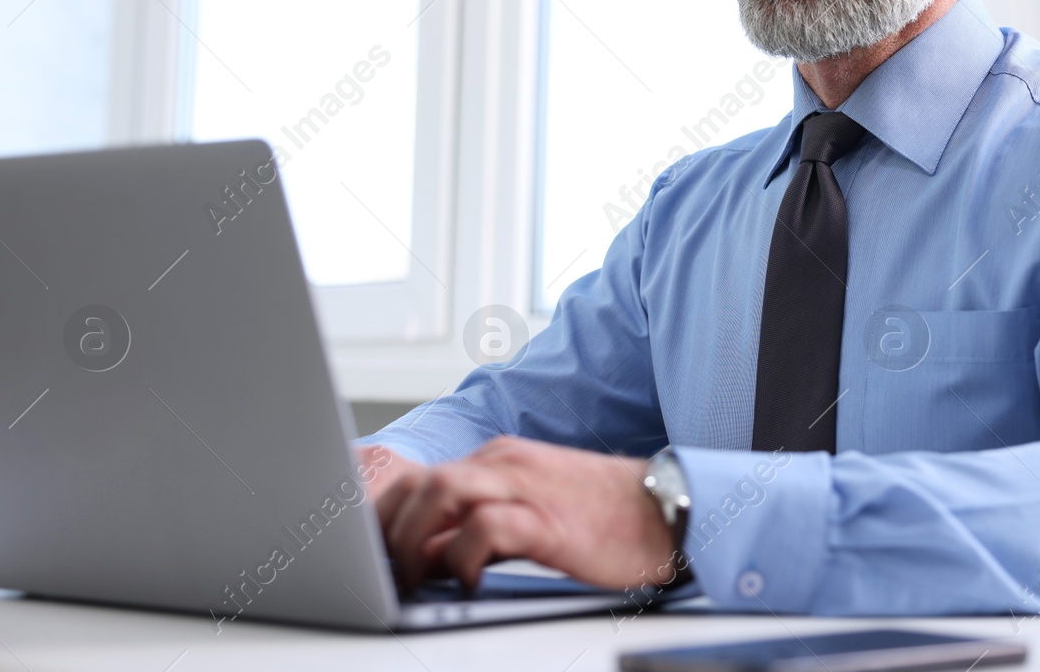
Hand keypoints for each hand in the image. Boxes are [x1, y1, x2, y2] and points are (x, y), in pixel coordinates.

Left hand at [369, 436, 676, 592]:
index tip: (371, 552)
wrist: (667, 510)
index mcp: (499, 459)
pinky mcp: (546, 519)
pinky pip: (485, 527)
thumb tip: (432, 555)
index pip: (420, 477)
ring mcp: (525, 486)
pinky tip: (470, 580)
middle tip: (386, 574)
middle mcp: (505, 463)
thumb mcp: (532, 512)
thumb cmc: (604, 519)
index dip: (386, 516)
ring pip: (440, 494)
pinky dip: (464, 555)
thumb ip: (482, 524)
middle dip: (389, 530)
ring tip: (414, 578)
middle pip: (420, 483)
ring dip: (415, 538)